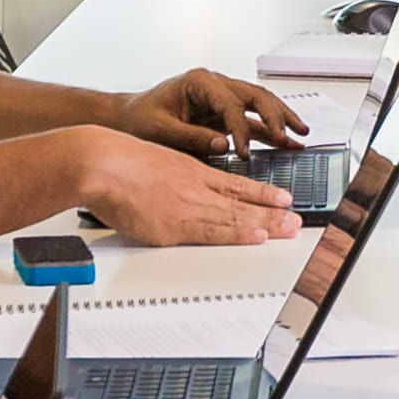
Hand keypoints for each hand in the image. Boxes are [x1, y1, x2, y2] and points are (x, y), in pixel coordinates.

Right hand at [81, 135, 306, 247]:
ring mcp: (188, 207)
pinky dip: (238, 234)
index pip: (235, 185)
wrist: (101, 163)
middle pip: (242, 202)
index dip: (262, 193)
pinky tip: (257, 237)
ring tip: (289, 229)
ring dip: (266, 224)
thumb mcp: (155, 161)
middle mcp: (196, 188)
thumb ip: (172, 178)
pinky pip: (213, 232)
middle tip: (297, 220)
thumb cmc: (117, 162)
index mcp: (191, 171)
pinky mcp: (174, 227)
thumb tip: (175, 190)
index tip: (283, 198)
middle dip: (273, 212)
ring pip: (235, 216)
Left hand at [119, 65, 302, 156]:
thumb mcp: (160, 129)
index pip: (230, 103)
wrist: (127, 118)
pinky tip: (285, 141)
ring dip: (281, 119)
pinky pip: (252, 120)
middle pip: (255, 96)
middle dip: (275, 116)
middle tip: (287, 136)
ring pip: (260, 104)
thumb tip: (222, 144)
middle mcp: (214, 85)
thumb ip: (191, 137)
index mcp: (198, 82)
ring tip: (301, 135)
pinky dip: (269, 130)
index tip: (242, 151)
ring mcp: (221, 98)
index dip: (239, 128)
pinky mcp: (223, 114)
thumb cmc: (139, 118)